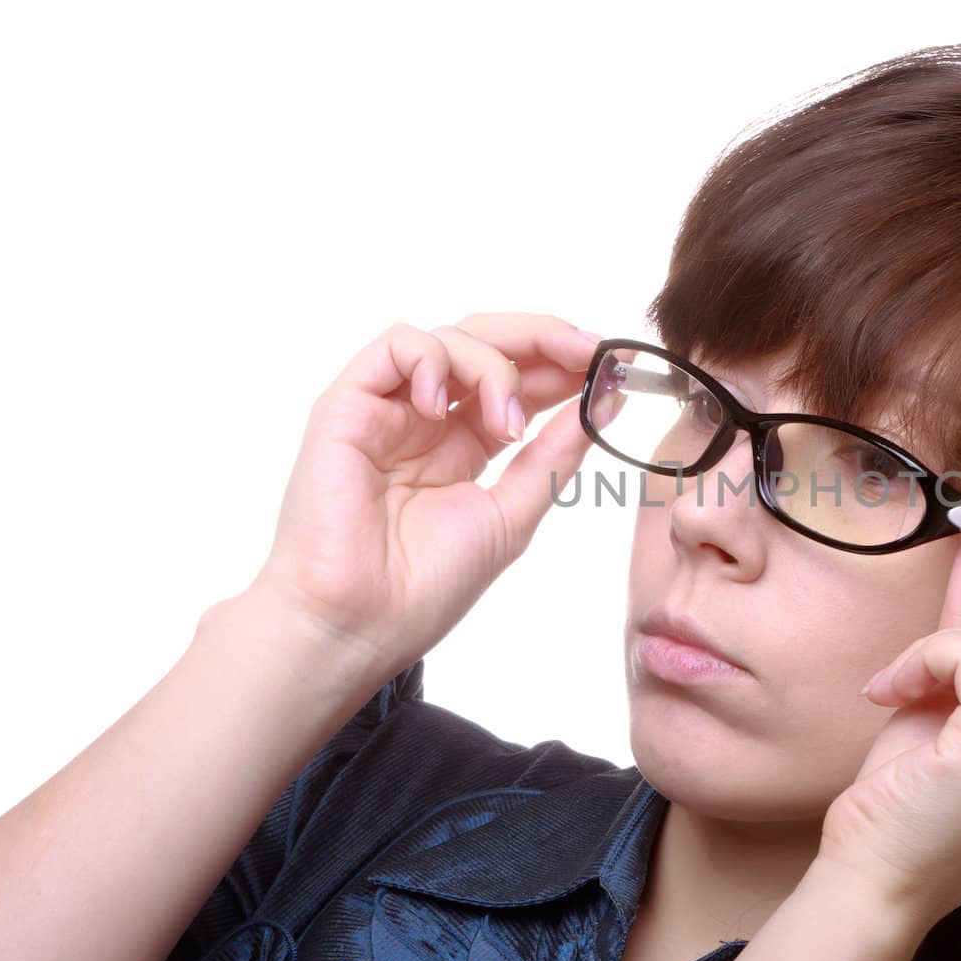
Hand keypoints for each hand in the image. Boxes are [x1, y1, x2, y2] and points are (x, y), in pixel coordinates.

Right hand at [246, 312, 602, 680]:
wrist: (359, 622)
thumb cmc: (424, 586)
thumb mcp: (513, 514)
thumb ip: (555, 457)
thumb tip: (604, 404)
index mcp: (464, 445)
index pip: (520, 381)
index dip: (564, 366)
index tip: (613, 365)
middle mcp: (427, 420)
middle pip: (489, 344)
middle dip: (543, 338)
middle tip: (586, 350)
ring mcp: (388, 409)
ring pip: (450, 338)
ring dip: (493, 366)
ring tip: (507, 421)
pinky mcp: (348, 405)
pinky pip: (394, 346)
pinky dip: (431, 359)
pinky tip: (441, 406)